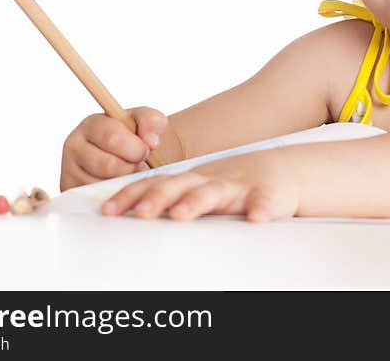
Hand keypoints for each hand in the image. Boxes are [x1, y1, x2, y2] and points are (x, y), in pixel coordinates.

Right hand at [60, 106, 167, 190]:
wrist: (128, 157)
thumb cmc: (136, 138)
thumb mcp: (147, 122)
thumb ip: (152, 121)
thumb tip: (150, 141)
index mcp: (92, 124)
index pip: (112, 139)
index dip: (135, 149)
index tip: (145, 151)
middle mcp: (74, 146)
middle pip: (107, 165)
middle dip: (131, 167)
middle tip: (138, 165)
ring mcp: (69, 170)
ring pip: (102, 185)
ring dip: (124, 183)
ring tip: (129, 173)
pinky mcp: (71, 192)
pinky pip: (96, 200)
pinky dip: (114, 196)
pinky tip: (120, 186)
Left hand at [100, 149, 298, 222]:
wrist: (282, 171)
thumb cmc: (232, 187)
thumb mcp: (198, 190)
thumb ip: (169, 199)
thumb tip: (125, 216)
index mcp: (190, 181)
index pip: (155, 184)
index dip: (131, 195)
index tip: (108, 211)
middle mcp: (210, 181)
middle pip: (180, 186)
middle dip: (158, 198)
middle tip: (140, 213)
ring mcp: (239, 187)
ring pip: (215, 192)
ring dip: (197, 201)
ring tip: (181, 214)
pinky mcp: (269, 194)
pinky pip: (265, 201)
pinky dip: (260, 208)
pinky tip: (255, 218)